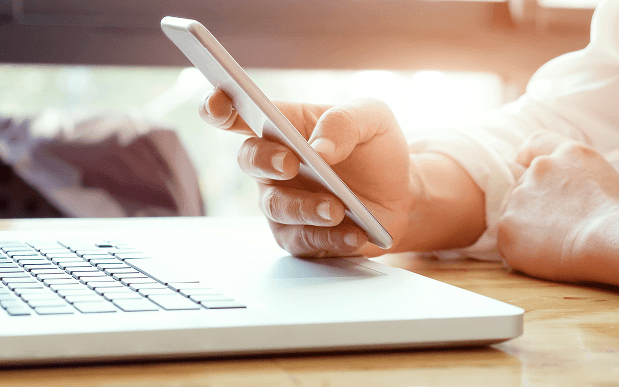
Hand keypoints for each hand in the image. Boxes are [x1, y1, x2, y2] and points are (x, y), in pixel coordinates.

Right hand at [200, 89, 411, 256]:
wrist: (402, 195)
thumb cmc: (376, 150)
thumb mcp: (373, 119)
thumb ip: (344, 122)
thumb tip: (319, 147)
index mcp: (284, 125)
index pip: (239, 113)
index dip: (218, 107)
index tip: (217, 104)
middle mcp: (274, 163)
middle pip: (250, 158)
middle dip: (266, 160)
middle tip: (291, 164)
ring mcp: (282, 201)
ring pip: (277, 206)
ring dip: (305, 208)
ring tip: (337, 209)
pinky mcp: (298, 236)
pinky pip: (304, 241)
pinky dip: (330, 238)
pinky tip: (355, 234)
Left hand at [497, 132, 618, 281]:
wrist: (611, 240)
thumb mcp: (607, 179)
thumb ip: (578, 175)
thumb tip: (568, 191)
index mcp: (568, 154)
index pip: (536, 143)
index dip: (528, 157)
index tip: (525, 168)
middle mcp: (540, 167)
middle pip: (525, 184)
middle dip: (535, 204)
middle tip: (558, 227)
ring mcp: (520, 195)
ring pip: (516, 212)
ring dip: (528, 227)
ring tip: (556, 245)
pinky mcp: (507, 225)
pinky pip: (509, 240)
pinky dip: (522, 250)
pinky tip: (545, 257)